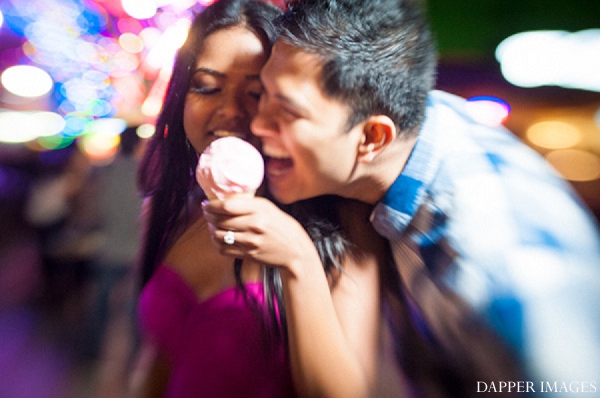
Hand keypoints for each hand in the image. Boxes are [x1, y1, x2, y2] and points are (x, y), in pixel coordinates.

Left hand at [202, 197, 320, 275]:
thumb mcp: (269, 208)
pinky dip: (217, 243)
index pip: (226, 206)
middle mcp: (254, 225)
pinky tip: (218, 238)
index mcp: (259, 210)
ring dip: (212, 229)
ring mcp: (250, 241)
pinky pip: (224, 249)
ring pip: (219, 235)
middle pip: (220, 220)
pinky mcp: (248, 254)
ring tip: (212, 225)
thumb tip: (224, 200)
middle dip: (209, 216)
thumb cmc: (282, 226)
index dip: (211, 205)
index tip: (206, 204)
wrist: (295, 251)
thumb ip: (249, 204)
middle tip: (206, 213)